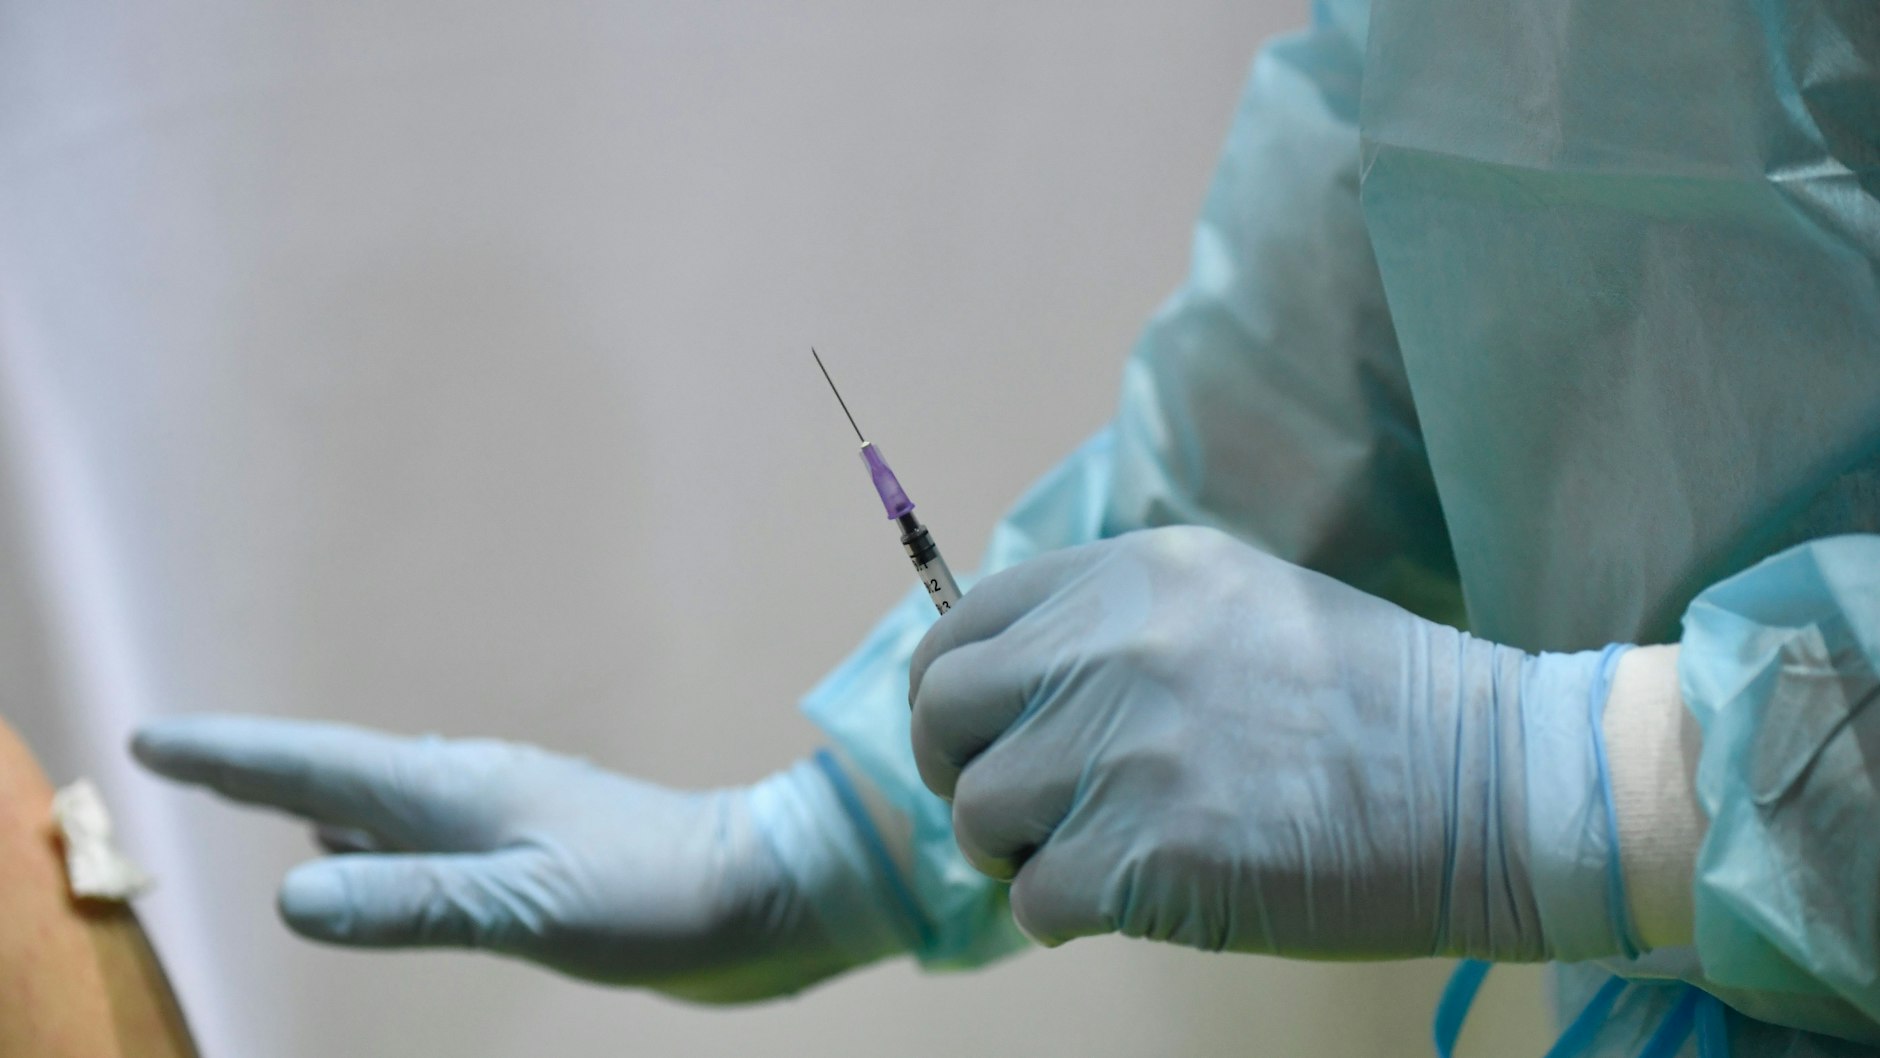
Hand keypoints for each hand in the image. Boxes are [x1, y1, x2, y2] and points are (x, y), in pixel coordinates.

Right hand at [133, 718, 904, 1001]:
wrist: (766, 889)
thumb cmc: (655, 895)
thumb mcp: (528, 908)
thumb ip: (413, 904)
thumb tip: (290, 899)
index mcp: (458, 794)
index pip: (317, 768)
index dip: (234, 757)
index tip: (156, 739)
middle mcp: (471, 796)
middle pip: (337, 776)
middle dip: (257, 769)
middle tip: (185, 760)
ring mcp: (504, 823)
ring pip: (382, 806)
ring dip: (313, 801)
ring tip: (259, 796)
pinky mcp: (533, 858)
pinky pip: (424, 841)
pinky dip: (373, 843)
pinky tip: (370, 857)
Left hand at [908, 526, 1624, 960]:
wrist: (1491, 781)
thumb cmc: (1372, 700)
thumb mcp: (1235, 601)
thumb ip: (1116, 626)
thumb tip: (1018, 688)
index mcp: (1128, 577)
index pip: (961, 628)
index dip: (952, 694)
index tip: (979, 737)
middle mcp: (1106, 650)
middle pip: (942, 714)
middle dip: (960, 770)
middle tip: (1013, 809)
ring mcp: (1120, 753)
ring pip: (976, 815)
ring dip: (1016, 850)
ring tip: (1087, 854)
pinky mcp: (1142, 857)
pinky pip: (1032, 898)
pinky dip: (1064, 911)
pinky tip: (1129, 897)